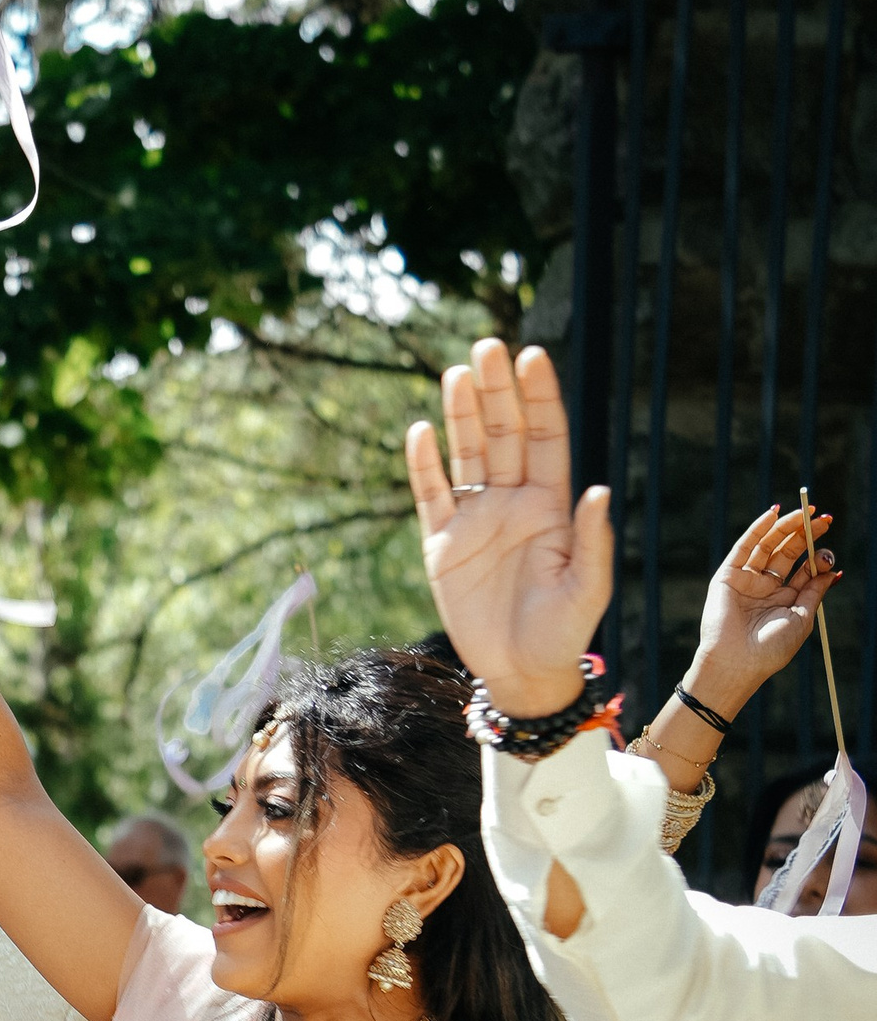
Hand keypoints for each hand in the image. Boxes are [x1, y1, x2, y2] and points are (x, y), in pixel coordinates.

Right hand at [405, 339, 608, 714]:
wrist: (520, 673)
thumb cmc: (563, 634)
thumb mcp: (588, 590)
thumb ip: (591, 541)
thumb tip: (598, 490)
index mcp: (551, 506)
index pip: (546, 438)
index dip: (539, 398)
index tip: (532, 357)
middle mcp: (512, 504)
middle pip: (503, 435)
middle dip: (496, 391)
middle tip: (488, 347)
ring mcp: (475, 521)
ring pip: (465, 456)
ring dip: (461, 414)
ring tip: (457, 373)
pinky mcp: (442, 546)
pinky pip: (431, 497)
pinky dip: (425, 466)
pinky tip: (422, 431)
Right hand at [687, 497, 837, 721]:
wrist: (738, 663)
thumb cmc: (771, 648)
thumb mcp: (802, 617)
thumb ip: (814, 590)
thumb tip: (832, 568)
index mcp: (783, 599)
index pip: (803, 568)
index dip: (817, 553)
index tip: (829, 543)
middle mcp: (765, 587)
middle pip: (786, 552)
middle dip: (804, 534)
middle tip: (823, 519)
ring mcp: (745, 581)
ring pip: (767, 545)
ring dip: (786, 527)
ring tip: (804, 513)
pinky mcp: (727, 577)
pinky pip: (744, 547)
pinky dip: (758, 529)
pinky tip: (773, 513)